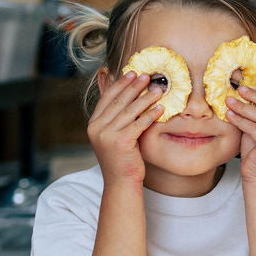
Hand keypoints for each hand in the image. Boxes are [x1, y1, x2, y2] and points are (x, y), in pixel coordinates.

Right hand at [87, 70, 163, 190]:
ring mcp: (107, 136)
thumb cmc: (121, 158)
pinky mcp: (120, 143)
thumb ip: (116, 118)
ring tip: (158, 89)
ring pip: (129, 111)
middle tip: (147, 75)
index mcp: (93, 124)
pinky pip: (138, 124)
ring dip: (145, 98)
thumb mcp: (113, 136)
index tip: (132, 73)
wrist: (120, 183)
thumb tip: (127, 95)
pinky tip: (161, 108)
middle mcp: (97, 128)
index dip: (120, 84)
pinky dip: (150, 115)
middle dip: (134, 87)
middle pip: (118, 102)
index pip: (107, 98)